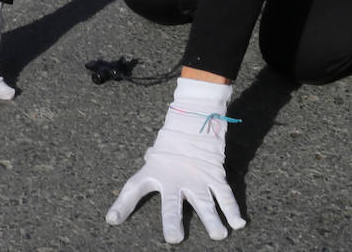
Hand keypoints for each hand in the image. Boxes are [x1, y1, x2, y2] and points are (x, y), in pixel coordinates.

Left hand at [106, 78, 244, 243]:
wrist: (195, 113)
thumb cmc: (171, 138)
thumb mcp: (154, 155)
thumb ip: (148, 170)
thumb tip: (139, 176)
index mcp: (156, 171)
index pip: (134, 187)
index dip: (122, 204)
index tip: (112, 219)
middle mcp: (176, 178)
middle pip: (172, 204)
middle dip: (172, 221)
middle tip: (174, 239)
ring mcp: (197, 177)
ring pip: (204, 202)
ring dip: (211, 220)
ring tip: (218, 235)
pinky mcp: (214, 173)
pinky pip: (224, 194)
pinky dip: (232, 209)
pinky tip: (238, 224)